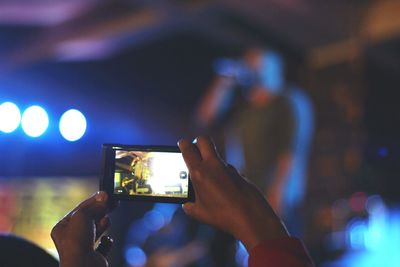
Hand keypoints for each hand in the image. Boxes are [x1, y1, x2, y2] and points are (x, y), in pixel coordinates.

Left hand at [51, 191, 114, 266]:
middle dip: (101, 210)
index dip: (93, 201)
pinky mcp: (94, 257)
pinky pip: (103, 245)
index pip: (80, 210)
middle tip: (113, 202)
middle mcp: (71, 239)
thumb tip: (104, 196)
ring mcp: (83, 248)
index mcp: (62, 228)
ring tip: (107, 221)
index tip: (105, 195)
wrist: (84, 266)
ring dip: (103, 224)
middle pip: (89, 219)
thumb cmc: (76, 243)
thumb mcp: (83, 216)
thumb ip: (94, 205)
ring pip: (96, 231)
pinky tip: (107, 240)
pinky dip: (107, 241)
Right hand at [178, 136, 288, 250]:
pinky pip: (227, 170)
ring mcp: (228, 168)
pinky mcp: (239, 174)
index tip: (182, 144)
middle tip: (194, 151)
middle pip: (203, 139)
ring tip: (208, 178)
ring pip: (216, 156)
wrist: (251, 218)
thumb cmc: (224, 216)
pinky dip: (222, 175)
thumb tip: (188, 204)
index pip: (188, 148)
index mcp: (199, 172)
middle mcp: (214, 165)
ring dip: (210, 161)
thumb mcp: (199, 213)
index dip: (183, 144)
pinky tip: (223, 190)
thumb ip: (190, 206)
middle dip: (197, 142)